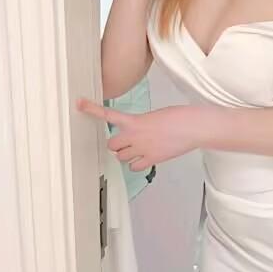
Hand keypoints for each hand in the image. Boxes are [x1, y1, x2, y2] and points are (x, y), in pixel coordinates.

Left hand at [76, 98, 198, 171]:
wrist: (192, 126)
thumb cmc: (179, 117)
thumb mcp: (155, 115)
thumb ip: (141, 124)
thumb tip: (138, 133)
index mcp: (135, 120)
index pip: (108, 115)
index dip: (92, 109)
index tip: (80, 104)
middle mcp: (135, 136)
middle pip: (112, 144)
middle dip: (117, 143)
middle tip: (126, 140)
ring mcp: (142, 150)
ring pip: (121, 157)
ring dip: (126, 153)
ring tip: (139, 147)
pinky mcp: (151, 160)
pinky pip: (134, 167)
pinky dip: (136, 164)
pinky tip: (145, 157)